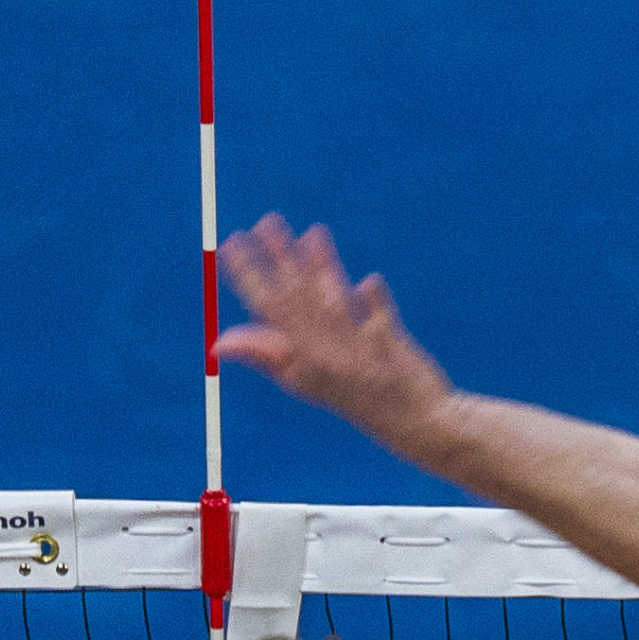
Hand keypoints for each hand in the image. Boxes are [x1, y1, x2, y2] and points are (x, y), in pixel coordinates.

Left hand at [212, 214, 452, 438]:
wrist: (420, 418)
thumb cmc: (367, 402)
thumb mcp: (312, 375)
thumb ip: (270, 354)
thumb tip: (218, 343)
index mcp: (302, 345)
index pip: (266, 301)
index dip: (248, 273)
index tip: (233, 244)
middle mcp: (324, 337)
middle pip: (296, 289)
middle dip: (281, 256)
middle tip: (268, 221)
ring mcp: (356, 337)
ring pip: (333, 292)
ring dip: (320, 263)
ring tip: (313, 231)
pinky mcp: (389, 338)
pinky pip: (375, 311)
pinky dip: (372, 296)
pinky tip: (368, 281)